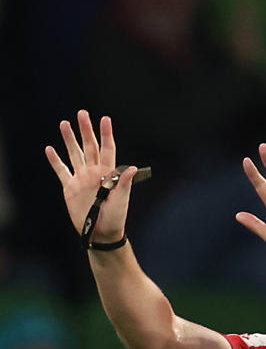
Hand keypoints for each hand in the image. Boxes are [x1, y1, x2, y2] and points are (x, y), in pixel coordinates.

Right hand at [45, 110, 135, 243]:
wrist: (101, 234)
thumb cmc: (115, 219)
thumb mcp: (122, 201)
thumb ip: (125, 183)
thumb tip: (132, 168)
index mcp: (108, 174)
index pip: (107, 149)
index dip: (106, 134)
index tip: (105, 119)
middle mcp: (94, 173)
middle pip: (89, 147)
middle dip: (85, 130)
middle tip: (82, 114)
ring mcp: (81, 179)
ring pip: (74, 154)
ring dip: (69, 140)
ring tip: (64, 124)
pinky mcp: (70, 188)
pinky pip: (61, 171)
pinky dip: (55, 161)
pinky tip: (50, 149)